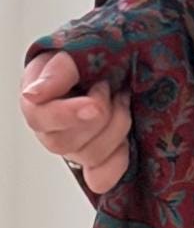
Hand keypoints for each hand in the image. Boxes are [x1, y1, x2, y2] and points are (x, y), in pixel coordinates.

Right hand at [18, 48, 133, 193]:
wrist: (125, 59)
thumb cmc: (97, 52)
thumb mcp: (75, 48)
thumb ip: (57, 69)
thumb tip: (33, 95)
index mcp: (37, 98)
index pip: (39, 117)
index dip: (66, 115)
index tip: (95, 105)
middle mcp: (50, 127)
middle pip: (63, 143)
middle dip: (100, 116)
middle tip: (111, 87)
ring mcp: (73, 147)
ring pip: (88, 157)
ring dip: (116, 127)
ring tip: (122, 99)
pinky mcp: (96, 161)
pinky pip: (101, 179)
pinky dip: (118, 160)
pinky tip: (126, 138)